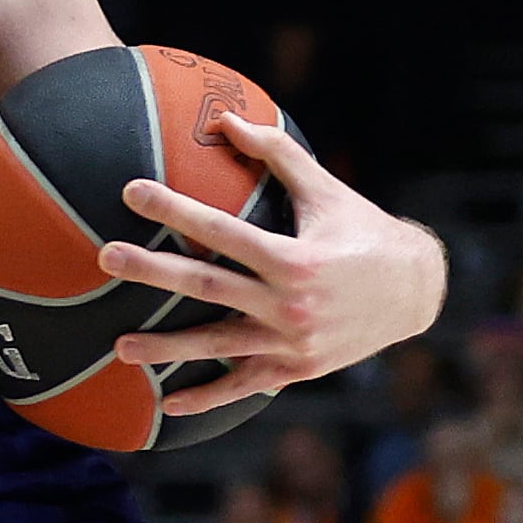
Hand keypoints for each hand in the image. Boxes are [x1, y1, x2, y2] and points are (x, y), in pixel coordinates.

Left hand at [101, 113, 446, 414]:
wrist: (417, 292)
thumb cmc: (362, 231)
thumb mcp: (325, 190)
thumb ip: (276, 153)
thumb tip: (225, 117)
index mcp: (294, 258)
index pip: (222, 231)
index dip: (176, 210)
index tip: (131, 191)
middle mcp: (291, 304)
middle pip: (210, 287)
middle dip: (153, 272)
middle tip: (105, 259)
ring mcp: (293, 342)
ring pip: (219, 345)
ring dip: (167, 348)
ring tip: (118, 346)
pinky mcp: (297, 368)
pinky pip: (246, 384)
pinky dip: (209, 397)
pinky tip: (169, 405)